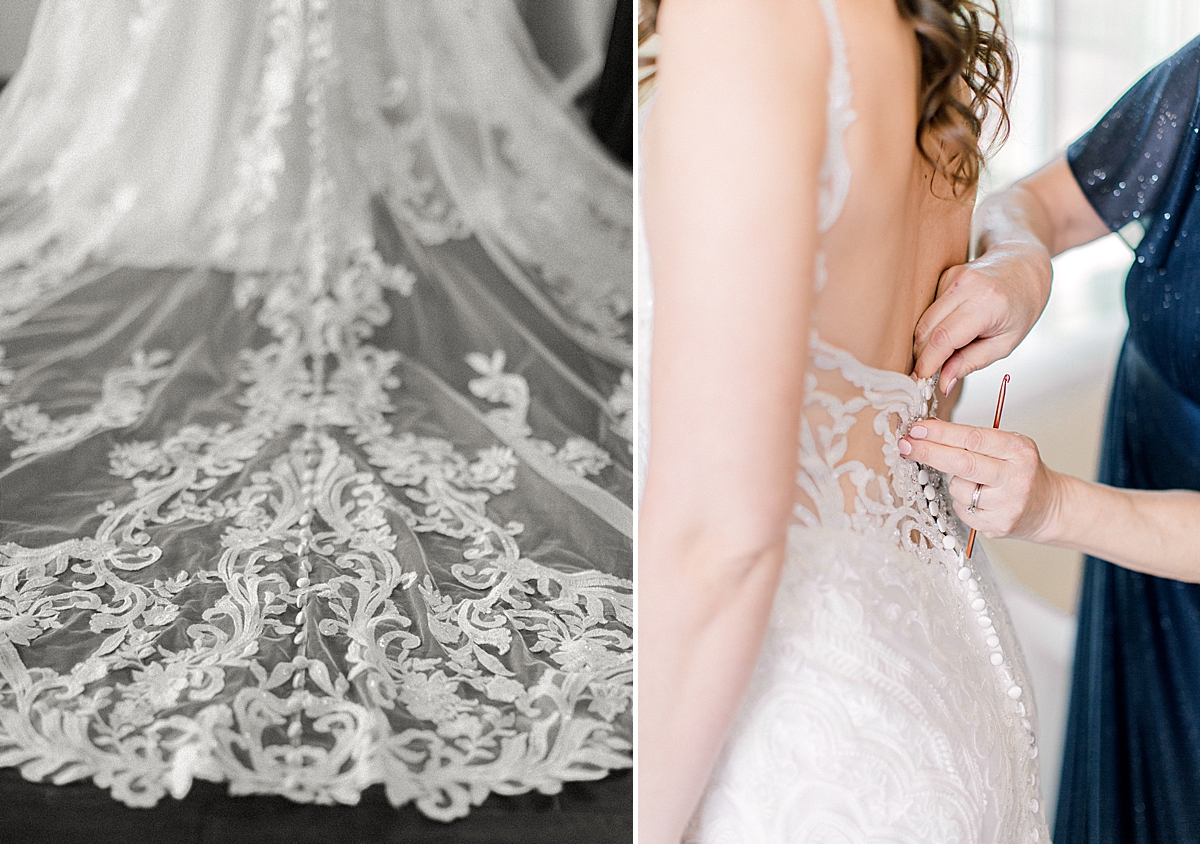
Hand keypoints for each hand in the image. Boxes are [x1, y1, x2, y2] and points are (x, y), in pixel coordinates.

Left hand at [897, 418, 1064, 541]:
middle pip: (962, 463)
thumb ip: (974, 439)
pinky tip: (979, 499)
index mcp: (1018, 450)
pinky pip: (961, 509)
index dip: (941, 433)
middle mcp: (1016, 477)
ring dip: (953, 482)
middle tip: (905, 445)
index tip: (917, 429)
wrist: (1048, 507)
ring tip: (974, 481)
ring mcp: (1007, 504)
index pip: (973, 437)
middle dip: (928, 452)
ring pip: (957, 488)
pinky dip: (961, 501)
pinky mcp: (997, 525)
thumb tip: (927, 431)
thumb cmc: (1021, 471)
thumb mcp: (1009, 446)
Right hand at [912, 242, 1051, 393]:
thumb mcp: (1005, 343)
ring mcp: (953, 278)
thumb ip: (972, 362)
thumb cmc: (1021, 307)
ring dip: (927, 342)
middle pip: (926, 329)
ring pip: (923, 320)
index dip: (927, 362)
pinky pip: (929, 310)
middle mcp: (966, 286)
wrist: (1025, 266)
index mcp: (986, 304)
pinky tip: (950, 329)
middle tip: (930, 373)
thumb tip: (944, 382)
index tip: (921, 378)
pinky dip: (933, 327)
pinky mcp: (945, 276)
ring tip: (946, 352)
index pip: (943, 338)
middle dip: (923, 355)